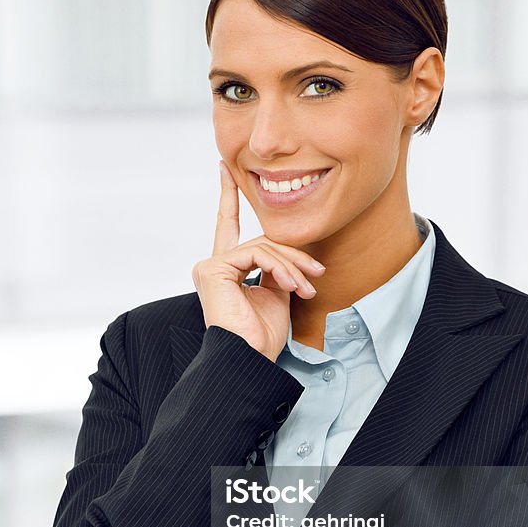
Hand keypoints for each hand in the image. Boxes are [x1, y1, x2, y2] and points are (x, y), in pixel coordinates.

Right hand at [191, 162, 325, 361]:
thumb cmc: (261, 335)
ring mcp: (210, 266)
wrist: (249, 356)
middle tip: (316, 274)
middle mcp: (212, 265)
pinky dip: (279, 267)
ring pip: (263, 247)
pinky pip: (256, 255)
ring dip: (292, 266)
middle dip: (293, 255)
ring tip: (307, 287)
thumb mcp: (276, 292)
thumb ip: (276, 266)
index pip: (228, 227)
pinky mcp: (214, 268)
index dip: (227, 197)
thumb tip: (287, 253)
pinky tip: (289, 286)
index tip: (225, 170)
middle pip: (262, 241)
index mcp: (225, 270)